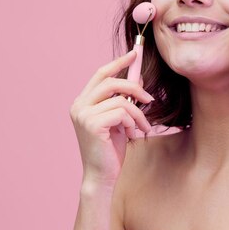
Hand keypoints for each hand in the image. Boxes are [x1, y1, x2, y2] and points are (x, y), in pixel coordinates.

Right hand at [69, 50, 153, 187]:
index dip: (118, 62)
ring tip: (142, 128)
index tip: (135, 54)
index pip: (101, 74)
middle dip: (135, 88)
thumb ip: (123, 99)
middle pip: (111, 81)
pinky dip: (133, 122)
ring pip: (121, 100)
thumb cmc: (111, 149)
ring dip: (138, 114)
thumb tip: (138, 78)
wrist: (102, 175)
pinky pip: (122, 112)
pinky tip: (132, 135)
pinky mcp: (92, 124)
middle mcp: (79, 105)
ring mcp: (83, 114)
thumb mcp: (120, 120)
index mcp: (83, 102)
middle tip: (150, 99)